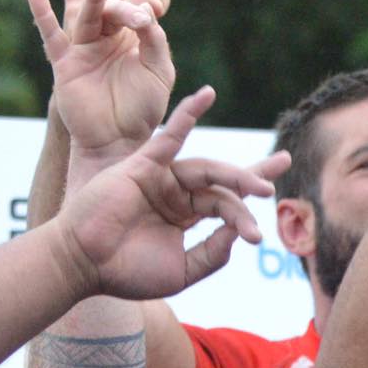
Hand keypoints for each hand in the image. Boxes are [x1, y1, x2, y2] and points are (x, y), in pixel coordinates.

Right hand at [28, 0, 173, 158]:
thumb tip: (145, 15)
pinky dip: (42, 14)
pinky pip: (51, 34)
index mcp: (134, 34)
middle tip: (140, 20)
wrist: (121, 141)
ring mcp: (84, 46)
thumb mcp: (159, 72)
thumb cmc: (142, 109)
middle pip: (115, 4)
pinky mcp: (65, 62)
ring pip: (88, 14)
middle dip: (128, 7)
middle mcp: (108, 34)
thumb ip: (156, 41)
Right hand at [55, 86, 287, 300]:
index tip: (265, 225)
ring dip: (236, 175)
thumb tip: (239, 233)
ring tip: (262, 187)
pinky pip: (169, 135)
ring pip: (208, 169)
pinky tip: (207, 95)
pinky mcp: (144, 163)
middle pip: (224, 182)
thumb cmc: (127, 273)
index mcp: (185, 216)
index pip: (226, 205)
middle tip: (282, 165)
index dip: (248, 211)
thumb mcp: (183, 271)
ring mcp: (162, 177)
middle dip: (253, 177)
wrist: (85, 265)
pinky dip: (188, 114)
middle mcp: (177, 193)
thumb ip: (213, 254)